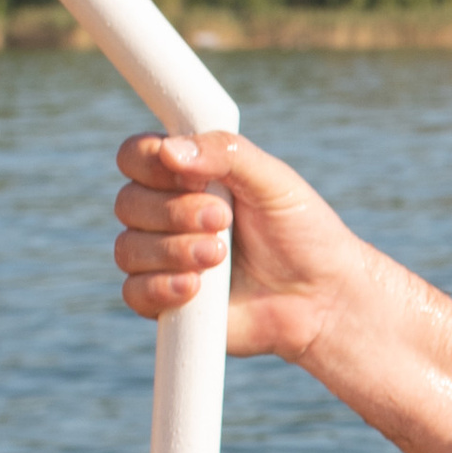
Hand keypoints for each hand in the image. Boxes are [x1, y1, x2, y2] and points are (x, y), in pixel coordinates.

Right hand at [112, 129, 367, 363]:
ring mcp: (163, 259)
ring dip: (173, 250)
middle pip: (128, 203)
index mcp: (186, 176)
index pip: (135, 156)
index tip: (187, 173)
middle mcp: (166, 215)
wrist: (323, 295)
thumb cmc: (302, 232)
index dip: (148, 161)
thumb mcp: (273, 181)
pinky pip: (135, 293)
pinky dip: (161, 287)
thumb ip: (226, 153)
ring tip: (219, 255)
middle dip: (174, 211)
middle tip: (224, 219)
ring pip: (128, 249)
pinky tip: (195, 287)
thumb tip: (169, 151)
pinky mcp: (167, 302)